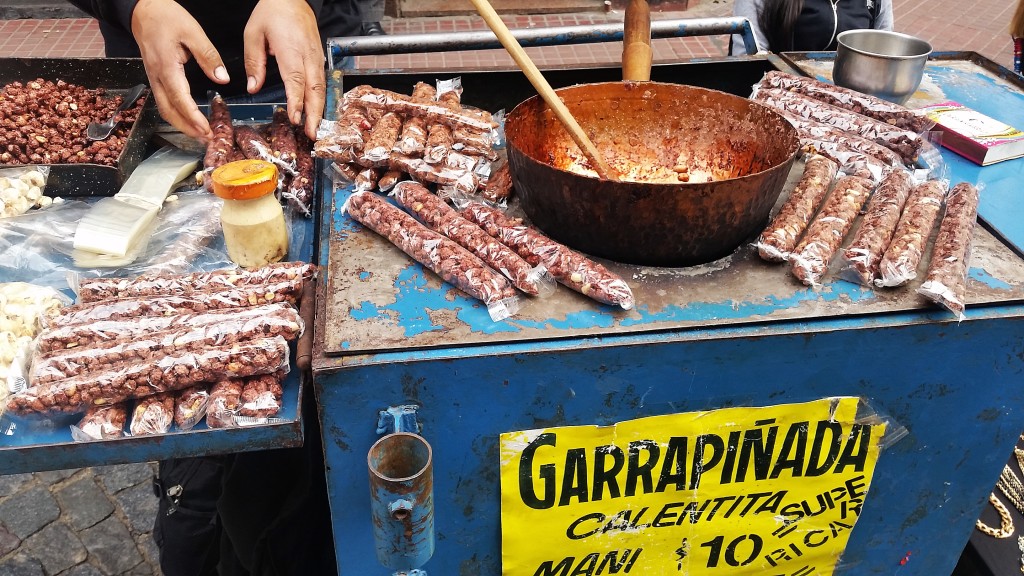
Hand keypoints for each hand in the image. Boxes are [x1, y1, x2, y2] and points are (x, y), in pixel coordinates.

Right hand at [130, 0, 229, 140]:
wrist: (143, 10)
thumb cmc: (166, 18)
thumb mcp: (193, 32)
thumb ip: (208, 56)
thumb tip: (222, 79)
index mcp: (166, 67)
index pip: (180, 99)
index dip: (193, 118)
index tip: (207, 130)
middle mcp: (157, 77)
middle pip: (169, 112)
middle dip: (188, 129)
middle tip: (207, 139)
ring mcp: (154, 79)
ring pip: (165, 109)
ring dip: (182, 125)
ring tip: (201, 134)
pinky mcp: (155, 78)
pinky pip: (164, 102)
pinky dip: (177, 114)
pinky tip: (190, 119)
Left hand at [245, 0, 325, 139]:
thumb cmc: (272, 13)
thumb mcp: (253, 33)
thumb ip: (254, 62)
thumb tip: (253, 87)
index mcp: (291, 50)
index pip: (296, 80)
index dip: (297, 102)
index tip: (295, 119)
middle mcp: (307, 56)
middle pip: (315, 89)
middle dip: (314, 114)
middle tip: (312, 134)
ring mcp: (316, 58)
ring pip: (321, 88)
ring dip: (320, 110)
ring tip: (316, 129)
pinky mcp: (319, 59)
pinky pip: (322, 83)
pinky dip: (321, 99)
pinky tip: (317, 112)